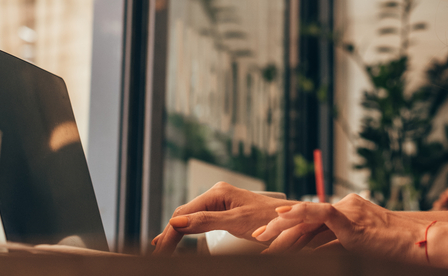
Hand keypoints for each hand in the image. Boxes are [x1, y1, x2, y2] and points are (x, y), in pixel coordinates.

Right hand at [152, 182, 293, 253]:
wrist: (291, 220)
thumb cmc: (268, 219)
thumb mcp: (235, 221)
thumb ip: (206, 221)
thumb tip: (176, 222)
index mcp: (217, 192)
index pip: (183, 214)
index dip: (169, 234)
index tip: (159, 252)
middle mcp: (217, 194)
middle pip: (184, 215)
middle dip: (169, 234)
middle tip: (157, 255)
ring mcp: (221, 202)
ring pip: (190, 218)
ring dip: (176, 233)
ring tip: (161, 249)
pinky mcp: (225, 211)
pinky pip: (200, 221)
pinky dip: (186, 230)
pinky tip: (175, 237)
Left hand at [255, 194, 431, 263]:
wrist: (416, 241)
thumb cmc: (394, 248)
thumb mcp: (361, 245)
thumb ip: (339, 244)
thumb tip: (316, 253)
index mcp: (347, 211)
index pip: (311, 219)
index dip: (289, 228)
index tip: (269, 237)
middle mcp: (345, 206)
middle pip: (305, 217)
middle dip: (278, 227)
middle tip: (256, 237)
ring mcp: (348, 210)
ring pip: (307, 216)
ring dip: (282, 227)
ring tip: (263, 236)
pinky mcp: (351, 218)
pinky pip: (321, 213)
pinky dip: (300, 214)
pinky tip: (283, 216)